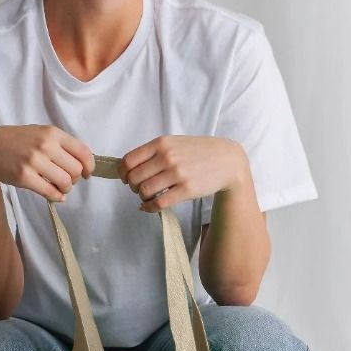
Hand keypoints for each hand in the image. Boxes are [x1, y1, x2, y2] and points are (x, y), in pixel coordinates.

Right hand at [0, 125, 94, 202]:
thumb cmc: (17, 140)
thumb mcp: (40, 132)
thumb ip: (61, 144)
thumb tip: (82, 163)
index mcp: (52, 133)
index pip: (83, 152)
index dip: (89, 166)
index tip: (87, 173)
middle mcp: (45, 146)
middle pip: (76, 170)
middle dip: (75, 179)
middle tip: (66, 180)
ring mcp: (34, 162)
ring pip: (65, 182)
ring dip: (65, 189)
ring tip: (59, 187)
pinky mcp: (24, 177)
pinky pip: (50, 192)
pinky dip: (56, 197)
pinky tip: (54, 195)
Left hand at [119, 135, 247, 210]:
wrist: (227, 161)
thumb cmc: (198, 152)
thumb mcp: (175, 142)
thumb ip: (154, 152)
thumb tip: (129, 167)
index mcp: (161, 143)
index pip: (129, 160)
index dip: (123, 173)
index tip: (126, 178)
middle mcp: (167, 157)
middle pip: (134, 178)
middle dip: (132, 186)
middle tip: (140, 188)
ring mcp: (177, 174)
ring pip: (144, 191)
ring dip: (142, 197)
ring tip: (148, 196)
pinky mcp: (186, 190)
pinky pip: (158, 203)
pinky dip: (148, 208)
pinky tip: (149, 206)